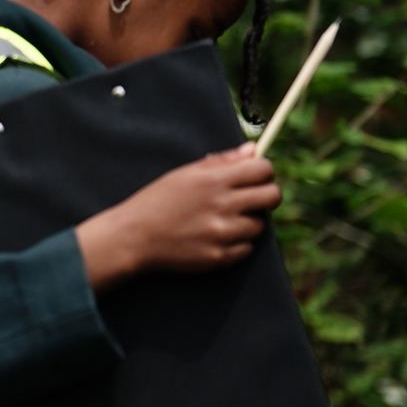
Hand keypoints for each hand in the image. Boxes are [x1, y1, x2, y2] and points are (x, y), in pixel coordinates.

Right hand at [78, 145, 281, 289]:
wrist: (134, 237)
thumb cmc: (157, 201)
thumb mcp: (184, 174)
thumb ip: (222, 161)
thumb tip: (252, 150)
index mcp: (213, 180)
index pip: (263, 170)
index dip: (264, 172)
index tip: (256, 177)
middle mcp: (222, 205)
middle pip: (272, 196)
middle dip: (266, 195)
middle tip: (251, 199)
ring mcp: (222, 233)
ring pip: (260, 225)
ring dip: (248, 222)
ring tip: (224, 220)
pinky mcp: (220, 256)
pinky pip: (246, 248)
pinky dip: (236, 243)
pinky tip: (214, 237)